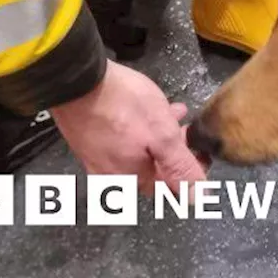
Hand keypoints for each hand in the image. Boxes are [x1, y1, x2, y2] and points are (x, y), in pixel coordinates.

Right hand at [51, 61, 207, 194]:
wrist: (77, 80)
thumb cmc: (121, 105)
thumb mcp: (162, 135)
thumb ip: (180, 167)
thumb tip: (198, 198)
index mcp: (130, 180)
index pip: (169, 189)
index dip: (190, 171)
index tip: (200, 149)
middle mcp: (111, 176)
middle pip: (154, 170)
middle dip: (175, 151)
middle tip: (187, 130)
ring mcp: (97, 157)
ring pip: (140, 152)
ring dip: (161, 136)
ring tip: (175, 114)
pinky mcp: (90, 140)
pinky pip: (123, 141)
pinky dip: (142, 129)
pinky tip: (151, 108)